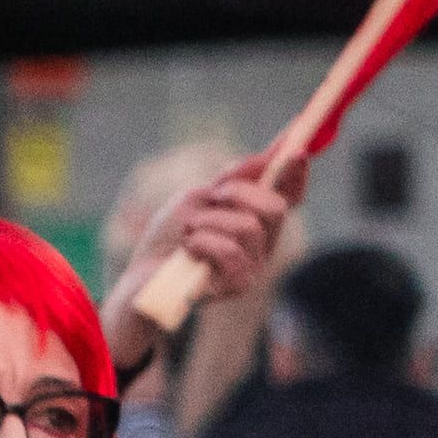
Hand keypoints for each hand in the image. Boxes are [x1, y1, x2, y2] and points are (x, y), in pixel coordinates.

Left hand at [111, 160, 289, 365]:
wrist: (141, 274)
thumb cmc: (168, 238)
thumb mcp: (196, 198)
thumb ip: (230, 180)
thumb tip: (264, 158)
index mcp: (256, 220)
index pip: (289, 196)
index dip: (296, 175)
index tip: (296, 153)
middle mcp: (262, 244)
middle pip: (276, 208)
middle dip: (240, 194)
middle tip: (212, 197)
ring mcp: (254, 266)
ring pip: (248, 227)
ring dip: (208, 222)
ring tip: (189, 232)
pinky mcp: (240, 284)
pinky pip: (231, 251)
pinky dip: (202, 243)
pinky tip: (189, 250)